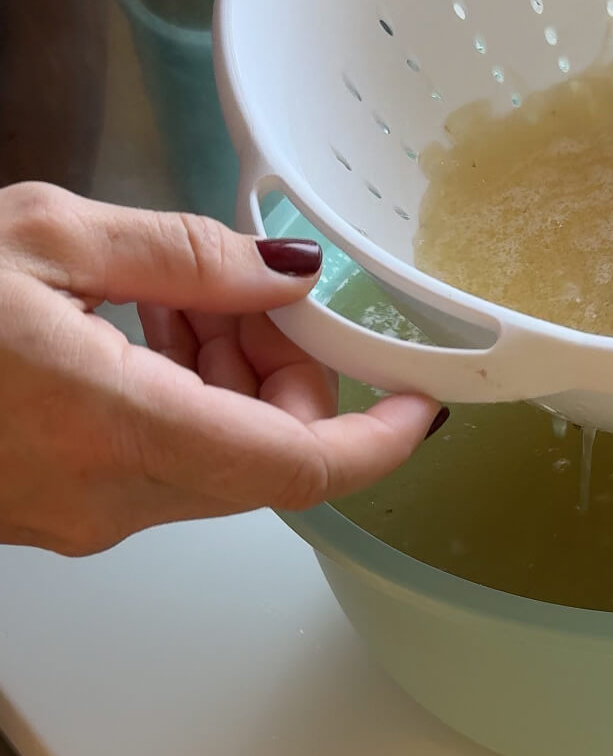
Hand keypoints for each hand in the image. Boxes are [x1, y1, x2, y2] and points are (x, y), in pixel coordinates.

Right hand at [0, 183, 441, 555]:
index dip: (380, 438)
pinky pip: (153, 467)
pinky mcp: (50, 511)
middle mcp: (104, 497)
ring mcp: (74, 516)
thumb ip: (185, 254)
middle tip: (260, 294)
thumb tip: (284, 272)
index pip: (299, 467)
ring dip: (229, 380)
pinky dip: (176, 402)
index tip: (422, 399)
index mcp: (116, 427)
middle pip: (266, 457)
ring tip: (179, 292)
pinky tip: (142, 329)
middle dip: (288, 371)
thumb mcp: (48, 239)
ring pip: (212, 461)